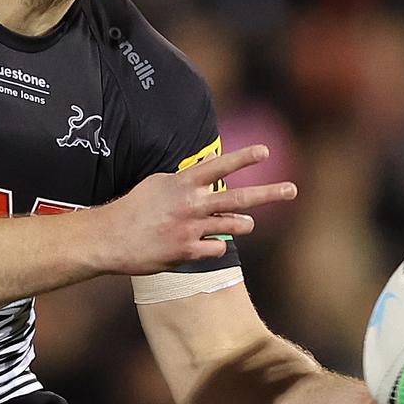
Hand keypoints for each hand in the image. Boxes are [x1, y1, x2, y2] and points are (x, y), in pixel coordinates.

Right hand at [96, 144, 293, 274]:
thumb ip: (187, 177)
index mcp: (183, 183)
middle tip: (292, 189)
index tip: (265, 152)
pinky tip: (204, 243)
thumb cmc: (134, 208)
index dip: (243, 158)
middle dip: (268, 193)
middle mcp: (191, 204)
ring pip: (233, 225)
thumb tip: (210, 163)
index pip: (218, 166)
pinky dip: (214, 245)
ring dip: (243, 223)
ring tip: (247, 223)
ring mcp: (191, 228)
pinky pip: (216, 249)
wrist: (111, 238)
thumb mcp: (159, 183)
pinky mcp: (186, 251)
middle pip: (238, 197)